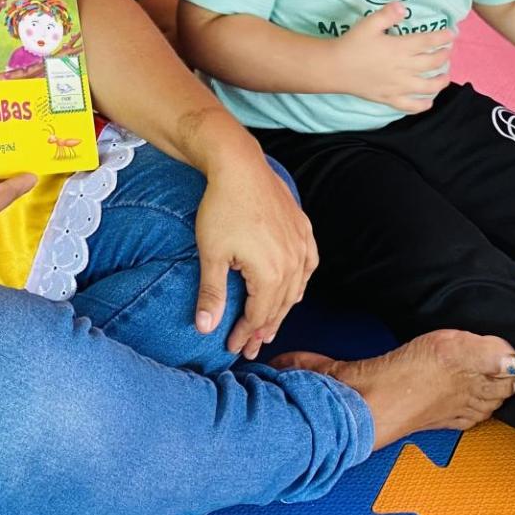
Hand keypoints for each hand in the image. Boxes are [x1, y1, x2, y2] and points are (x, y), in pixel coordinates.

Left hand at [193, 142, 318, 357]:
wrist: (239, 166)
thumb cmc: (222, 208)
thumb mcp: (211, 254)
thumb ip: (212, 294)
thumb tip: (205, 328)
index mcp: (271, 273)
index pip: (259, 316)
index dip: (245, 335)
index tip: (232, 347)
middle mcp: (293, 262)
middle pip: (280, 306)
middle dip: (263, 329)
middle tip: (251, 348)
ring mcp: (301, 244)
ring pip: (296, 289)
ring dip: (282, 309)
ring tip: (270, 326)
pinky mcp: (303, 228)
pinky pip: (308, 265)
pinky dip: (301, 282)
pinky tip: (295, 290)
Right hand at [332, 2, 452, 111]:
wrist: (334, 68)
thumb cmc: (352, 44)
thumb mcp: (368, 23)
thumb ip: (387, 14)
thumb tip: (404, 6)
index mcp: (399, 48)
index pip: (428, 42)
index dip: (443, 38)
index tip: (451, 34)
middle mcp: (403, 68)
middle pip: (432, 63)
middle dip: (444, 56)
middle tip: (447, 51)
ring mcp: (398, 86)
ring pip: (428, 86)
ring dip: (441, 81)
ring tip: (445, 76)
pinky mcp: (389, 98)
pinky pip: (410, 106)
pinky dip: (422, 105)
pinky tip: (428, 101)